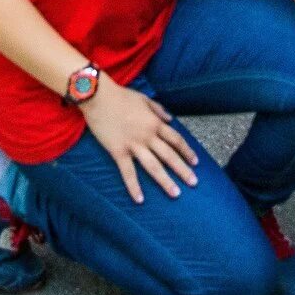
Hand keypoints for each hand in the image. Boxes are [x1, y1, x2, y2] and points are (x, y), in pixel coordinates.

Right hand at [79, 74, 198, 202]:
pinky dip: (133, 186)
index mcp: (155, 122)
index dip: (187, 151)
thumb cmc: (120, 95)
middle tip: (194, 183)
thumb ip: (159, 110)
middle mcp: (148, 135)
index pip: (176, 139)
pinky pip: (128, 172)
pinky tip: (139, 199)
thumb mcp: (144, 99)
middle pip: (169, 155)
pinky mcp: (118, 151)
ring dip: (165, 181)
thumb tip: (170, 119)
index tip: (196, 162)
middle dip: (183, 170)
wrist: (98, 96)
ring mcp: (133, 145)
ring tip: (176, 194)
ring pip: (153, 166)